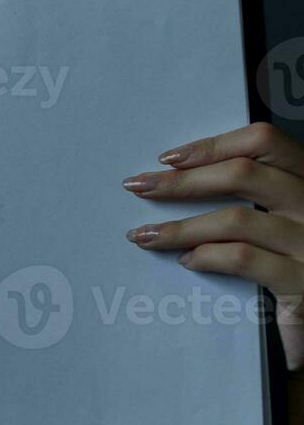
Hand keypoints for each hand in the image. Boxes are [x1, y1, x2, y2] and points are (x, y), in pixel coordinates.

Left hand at [121, 121, 303, 370]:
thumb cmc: (299, 251)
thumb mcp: (288, 211)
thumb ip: (255, 190)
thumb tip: (179, 173)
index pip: (265, 141)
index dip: (213, 145)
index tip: (167, 157)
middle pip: (242, 175)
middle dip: (181, 182)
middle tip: (138, 188)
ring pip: (235, 220)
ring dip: (180, 228)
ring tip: (146, 235)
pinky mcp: (303, 282)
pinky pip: (244, 259)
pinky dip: (207, 257)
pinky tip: (188, 260)